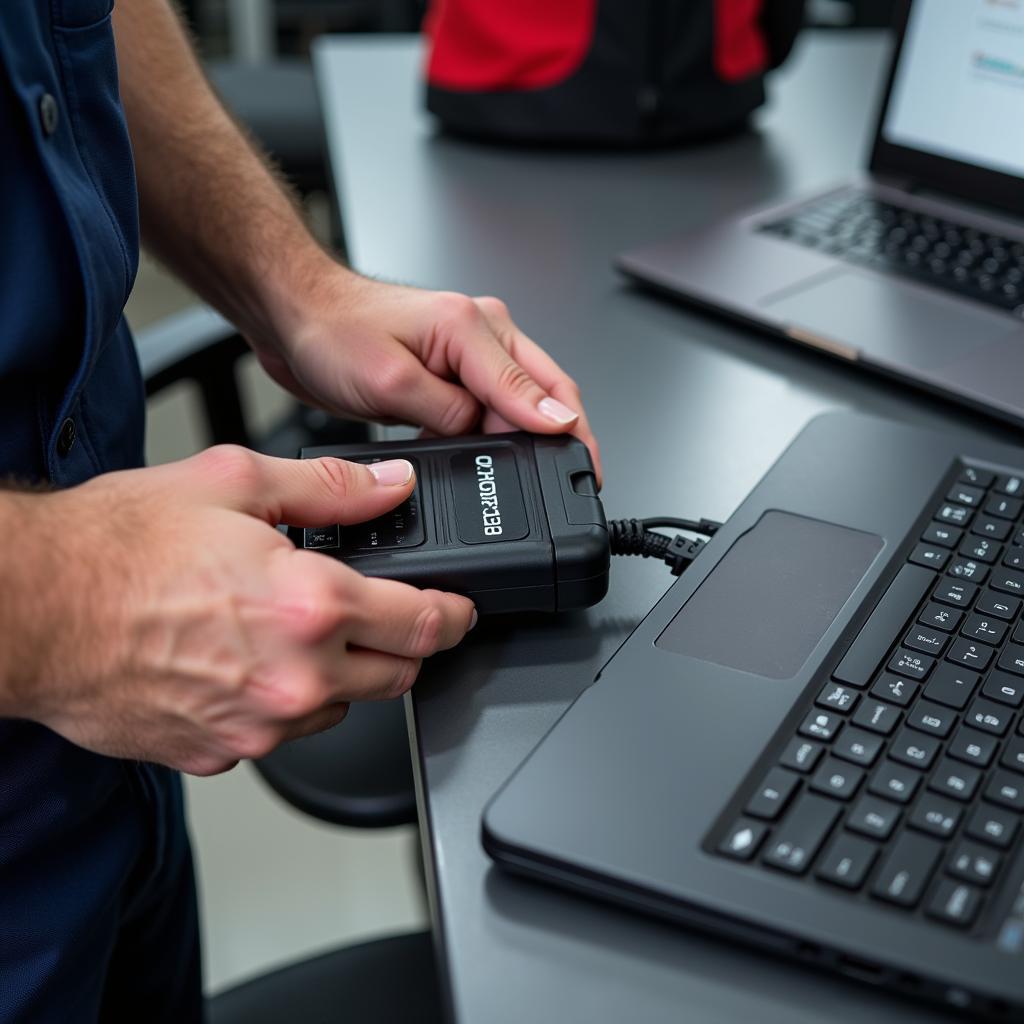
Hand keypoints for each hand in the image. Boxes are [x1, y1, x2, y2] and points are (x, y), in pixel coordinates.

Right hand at [18, 448, 475, 775]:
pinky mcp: (220, 752)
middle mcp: (294, 677)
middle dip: (404, 646)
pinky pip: (279, 732)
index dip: (455, 615)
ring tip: (294, 629)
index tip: (459, 611)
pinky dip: (281, 700)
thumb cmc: (117, 547)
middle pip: (398, 678)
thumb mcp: (235, 483)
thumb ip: (330, 489)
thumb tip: (387, 488)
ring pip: (340, 707)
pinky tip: (244, 660)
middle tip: (384, 613)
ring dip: (339, 673)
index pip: (425, 626)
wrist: (32, 608)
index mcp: (311, 605)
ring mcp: (258, 726)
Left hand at [253, 266, 602, 483]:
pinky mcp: (451, 375)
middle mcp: (482, 337)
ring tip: (536, 481)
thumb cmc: (333, 332)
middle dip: (564, 439)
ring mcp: (468, 356)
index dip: (571, 435)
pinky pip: (489, 412)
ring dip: (528, 441)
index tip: (587, 469)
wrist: (294, 317)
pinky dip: (495, 440)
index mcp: (476, 328)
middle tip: (576, 483)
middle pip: (546, 395)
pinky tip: (491, 464)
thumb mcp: (395, 381)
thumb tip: (513, 432)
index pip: (542, 390)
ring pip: (519, 407)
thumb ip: (456, 410)